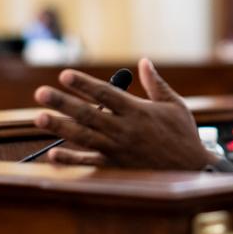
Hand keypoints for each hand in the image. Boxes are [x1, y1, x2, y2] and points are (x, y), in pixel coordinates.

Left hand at [32, 58, 214, 169]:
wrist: (193, 171)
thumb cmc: (184, 136)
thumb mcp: (175, 105)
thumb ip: (156, 84)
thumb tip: (144, 62)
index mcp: (138, 111)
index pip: (105, 93)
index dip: (83, 84)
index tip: (64, 75)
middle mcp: (124, 129)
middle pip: (88, 113)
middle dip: (63, 102)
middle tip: (41, 93)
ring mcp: (118, 149)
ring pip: (84, 136)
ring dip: (60, 127)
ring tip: (39, 118)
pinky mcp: (117, 167)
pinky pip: (90, 162)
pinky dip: (72, 159)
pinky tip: (53, 153)